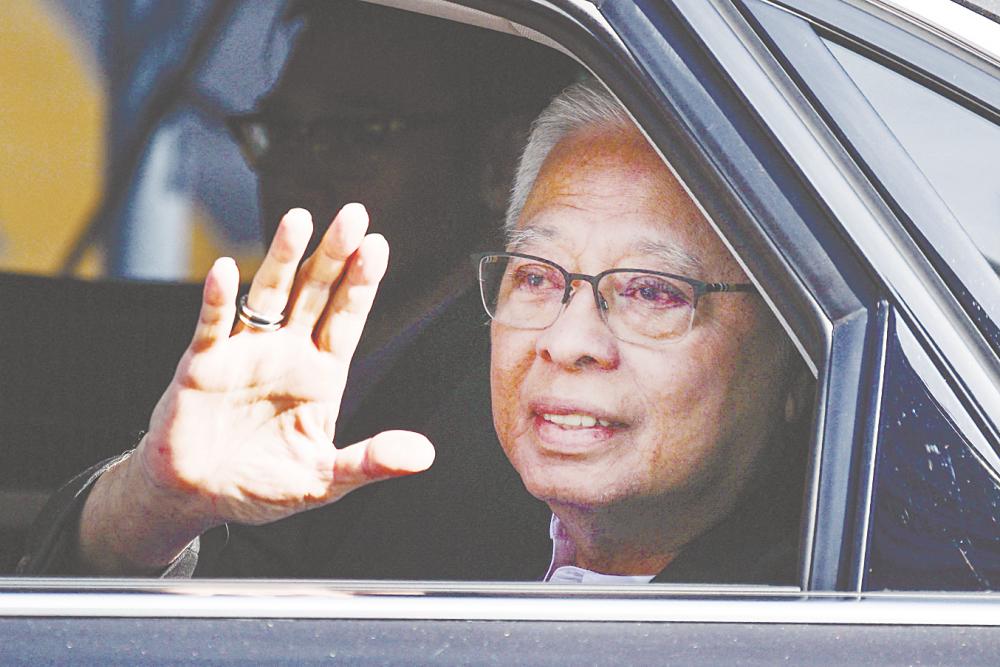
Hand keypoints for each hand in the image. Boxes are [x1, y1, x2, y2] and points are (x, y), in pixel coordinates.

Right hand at [133, 204, 434, 526]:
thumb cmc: (263, 485)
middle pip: (314, 293)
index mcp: (321, 375)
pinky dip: (216, 300)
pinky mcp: (202, 366)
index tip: (378, 246)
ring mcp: (245, 354)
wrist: (198, 497)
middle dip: (333, 255)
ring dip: (282, 259)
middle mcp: (287, 354)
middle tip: (353, 215)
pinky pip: (211, 327)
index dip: (362, 283)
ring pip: (267, 296)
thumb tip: (424, 456)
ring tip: (298, 220)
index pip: (347, 318)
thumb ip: (370, 462)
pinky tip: (224, 271)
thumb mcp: (326, 479)